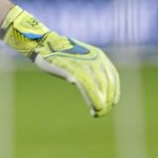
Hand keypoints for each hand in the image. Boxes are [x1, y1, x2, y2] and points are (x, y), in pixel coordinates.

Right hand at [0, 6, 119, 116]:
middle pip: (106, 84)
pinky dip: (90, 97)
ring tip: (97, 113)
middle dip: (106, 100)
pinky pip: (84, 86)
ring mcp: (83, 63)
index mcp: (99, 56)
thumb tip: (99, 90)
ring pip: (97, 87)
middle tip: (102, 112)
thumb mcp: (81, 59)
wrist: (43, 44)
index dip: (114, 92)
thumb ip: (91, 70)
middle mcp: (94, 59)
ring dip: (98, 102)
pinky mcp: (71, 69)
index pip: (112, 77)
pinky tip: (91, 106)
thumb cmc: (61, 54)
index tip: (111, 104)